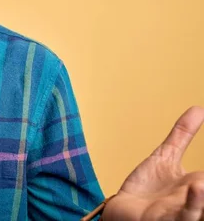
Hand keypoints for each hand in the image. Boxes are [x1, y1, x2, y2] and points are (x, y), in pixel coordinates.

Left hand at [102, 106, 203, 220]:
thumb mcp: (165, 156)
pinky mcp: (168, 219)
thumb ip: (182, 135)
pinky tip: (198, 187)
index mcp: (200, 184)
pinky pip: (186, 214)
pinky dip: (195, 203)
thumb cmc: (146, 189)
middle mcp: (198, 199)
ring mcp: (185, 211)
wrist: (122, 210)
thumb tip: (198, 108)